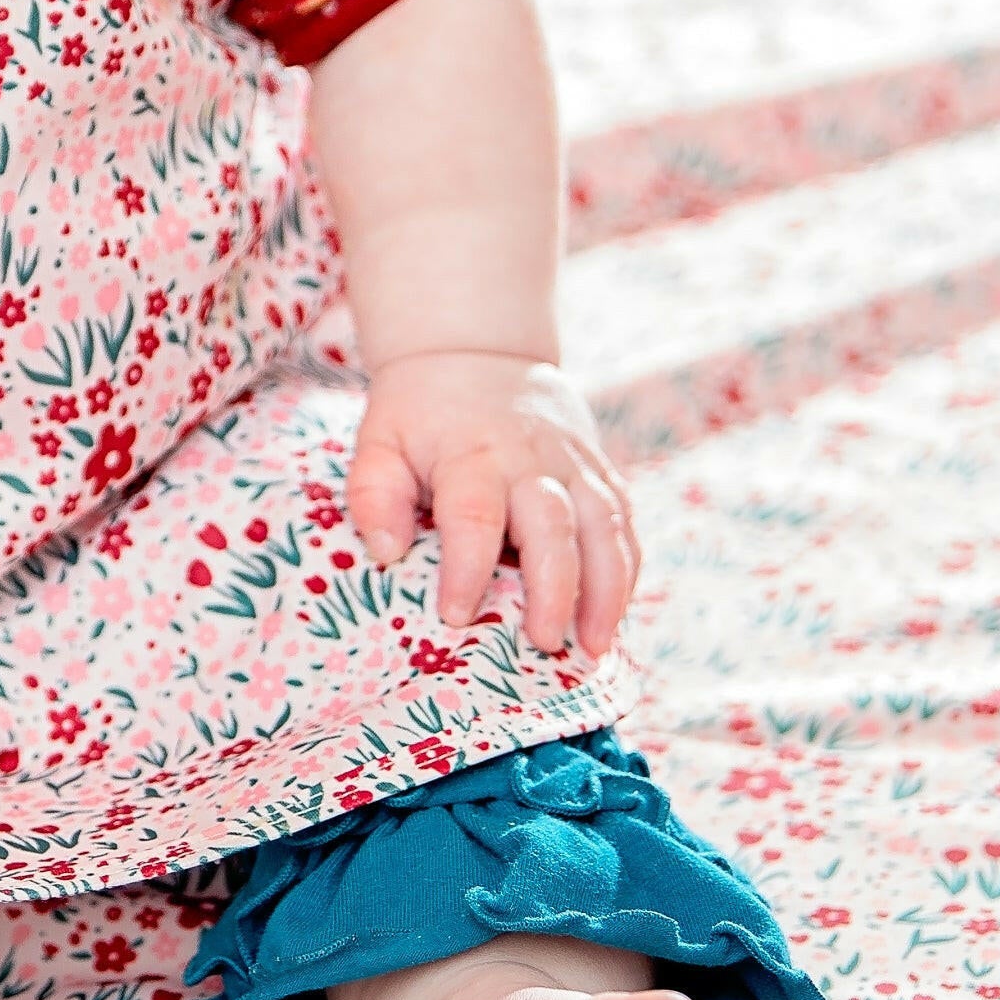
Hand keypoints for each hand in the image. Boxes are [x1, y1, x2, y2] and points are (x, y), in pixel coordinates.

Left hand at [344, 349, 640, 656]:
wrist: (474, 352)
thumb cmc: (419, 414)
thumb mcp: (379, 440)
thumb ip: (373, 493)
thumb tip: (387, 551)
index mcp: (471, 452)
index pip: (473, 514)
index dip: (466, 568)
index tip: (455, 615)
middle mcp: (530, 457)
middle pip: (553, 524)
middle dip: (553, 588)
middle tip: (543, 642)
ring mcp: (573, 461)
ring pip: (603, 525)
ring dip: (606, 589)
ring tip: (594, 647)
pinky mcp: (599, 469)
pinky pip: (623, 521)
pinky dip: (626, 571)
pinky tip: (614, 616)